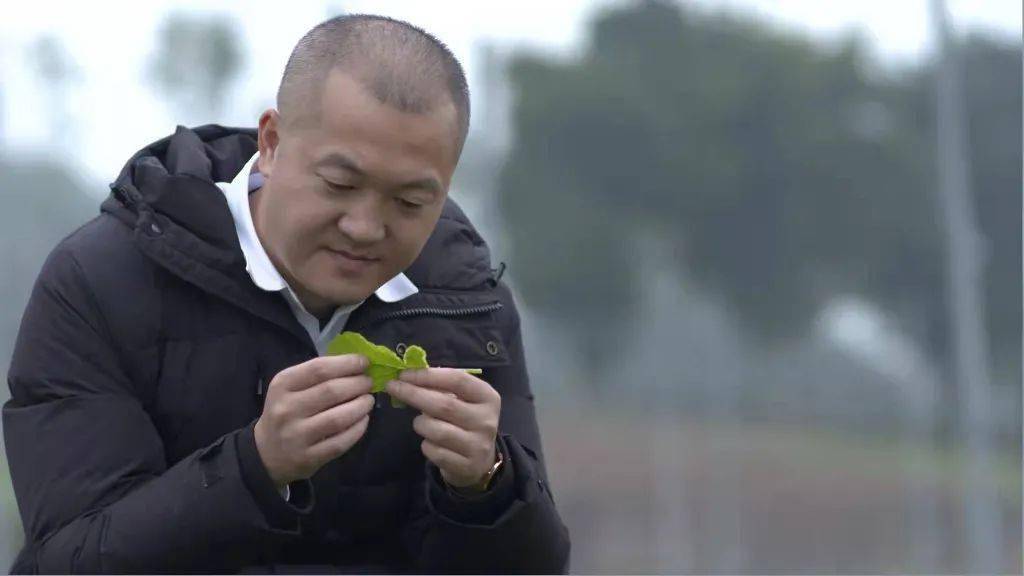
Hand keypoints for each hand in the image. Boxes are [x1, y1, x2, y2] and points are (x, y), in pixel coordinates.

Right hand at [254, 354, 374, 488]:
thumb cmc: (286, 412)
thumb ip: (319, 375)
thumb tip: (357, 364)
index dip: (347, 363)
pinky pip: (341, 441)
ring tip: (368, 400)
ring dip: (361, 406)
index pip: (319, 368)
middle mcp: (287, 409)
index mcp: (282, 385)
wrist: (266, 453)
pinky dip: (358, 428)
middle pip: (332, 391)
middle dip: (358, 384)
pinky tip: (363, 420)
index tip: (364, 362)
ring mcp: (297, 435)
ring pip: (339, 417)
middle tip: (369, 383)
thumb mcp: (290, 388)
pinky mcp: (308, 457)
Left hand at [386, 368, 500, 488]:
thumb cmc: (465, 422)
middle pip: (444, 404)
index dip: (428, 376)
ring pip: (437, 430)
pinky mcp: (465, 466)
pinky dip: (426, 444)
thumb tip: (409, 376)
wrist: (480, 462)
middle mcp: (486, 421)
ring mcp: (477, 445)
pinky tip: (430, 441)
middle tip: (393, 387)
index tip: (404, 374)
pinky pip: (434, 451)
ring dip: (420, 423)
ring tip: (420, 422)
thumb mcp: (463, 401)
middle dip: (414, 394)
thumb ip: (442, 387)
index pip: (457, 380)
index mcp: (488, 397)